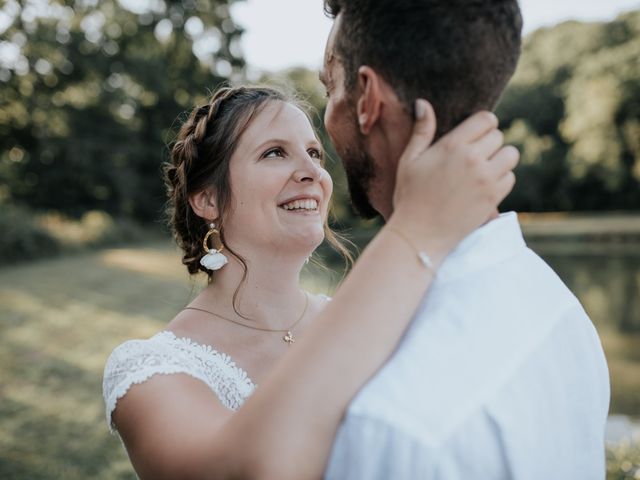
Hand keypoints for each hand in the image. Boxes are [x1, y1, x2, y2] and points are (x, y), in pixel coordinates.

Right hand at [390, 99, 518, 264]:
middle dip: (489, 143)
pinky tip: (484, 186)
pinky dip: (501, 180)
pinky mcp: (493, 198)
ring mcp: (485, 179)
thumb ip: (421, 131)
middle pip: (499, 136)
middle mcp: (472, 159)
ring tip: (482, 170)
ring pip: (510, 155)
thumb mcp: (409, 160)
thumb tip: (423, 103)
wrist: (419, 234)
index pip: (486, 120)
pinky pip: (510, 178)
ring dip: (500, 160)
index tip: (475, 135)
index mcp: (452, 145)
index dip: (483, 125)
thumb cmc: (409, 196)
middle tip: (474, 156)